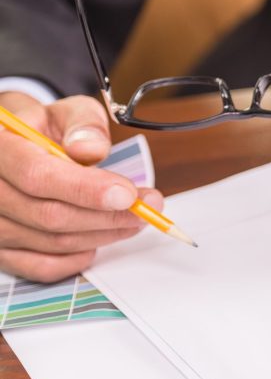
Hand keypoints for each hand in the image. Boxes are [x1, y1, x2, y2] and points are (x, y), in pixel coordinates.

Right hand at [0, 92, 162, 281]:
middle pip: (49, 215)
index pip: (37, 176)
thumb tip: (92, 149)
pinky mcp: (2, 249)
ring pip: (52, 242)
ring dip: (102, 235)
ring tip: (133, 219)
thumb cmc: (41, 128)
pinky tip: (99, 240)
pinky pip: (41, 267)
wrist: (14, 145)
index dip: (86, 190)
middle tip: (147, 208)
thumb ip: (83, 124)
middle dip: (108, 216)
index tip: (128, 194)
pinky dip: (77, 258)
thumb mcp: (64, 112)